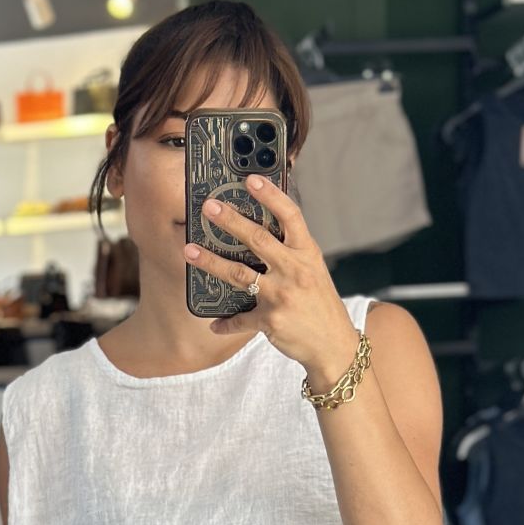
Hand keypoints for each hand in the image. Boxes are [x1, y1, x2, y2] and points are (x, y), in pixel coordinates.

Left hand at [185, 173, 358, 384]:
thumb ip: (292, 251)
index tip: (251, 179)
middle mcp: (295, 270)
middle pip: (258, 239)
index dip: (271, 195)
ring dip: (211, 261)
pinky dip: (225, 323)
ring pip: (239, 274)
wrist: (333, 344)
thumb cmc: (320, 304)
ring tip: (190, 251)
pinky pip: (240, 320)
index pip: (290, 216)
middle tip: (208, 207)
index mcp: (307, 253)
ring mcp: (281, 295)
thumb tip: (262, 231)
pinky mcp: (270, 320)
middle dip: (230, 221)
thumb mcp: (314, 271)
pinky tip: (214, 324)